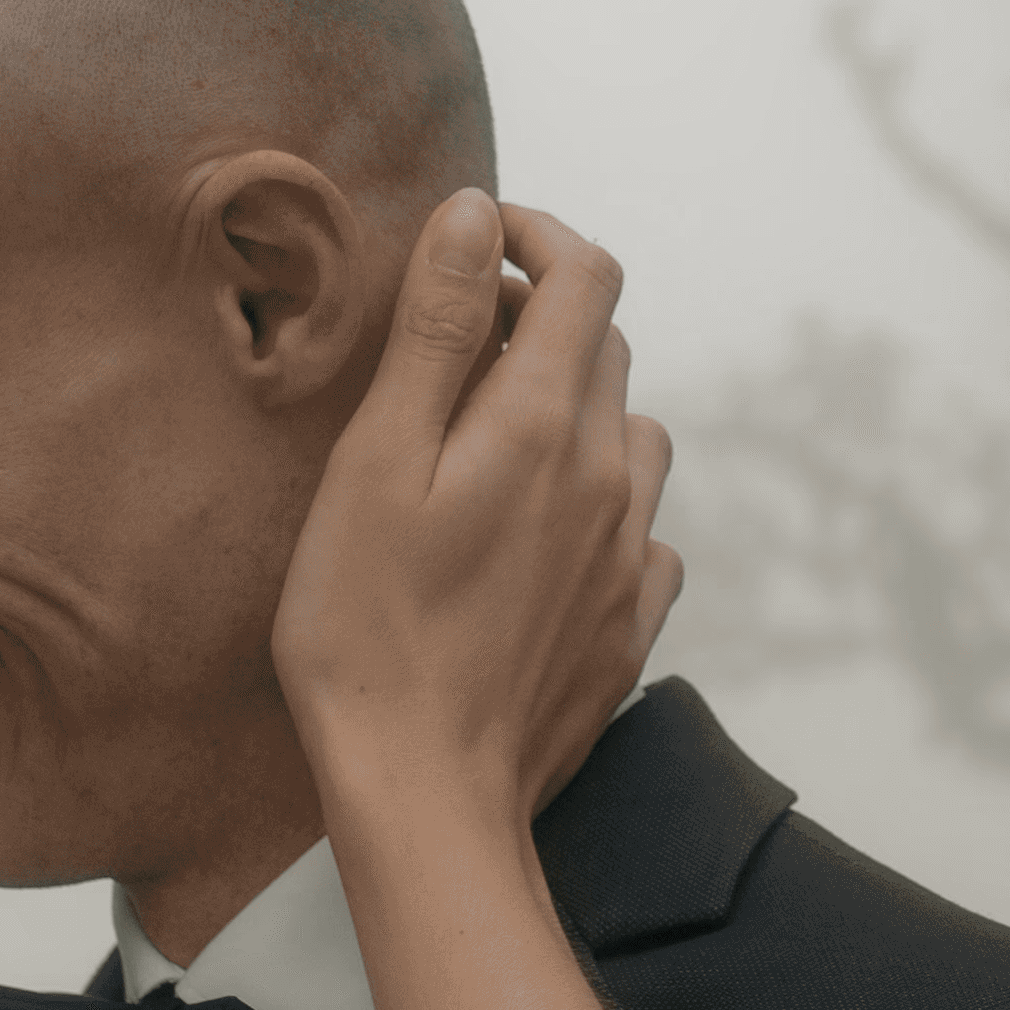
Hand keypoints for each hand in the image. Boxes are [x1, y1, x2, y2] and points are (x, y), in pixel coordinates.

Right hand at [273, 194, 679, 827]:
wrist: (426, 794)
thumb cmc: (369, 633)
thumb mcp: (374, 463)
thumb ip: (433, 331)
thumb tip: (473, 216)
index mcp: (542, 426)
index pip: (584, 276)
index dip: (535, 233)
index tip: (477, 241)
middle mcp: (608, 480)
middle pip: (605, 348)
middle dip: (538, 317)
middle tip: (453, 341)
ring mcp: (630, 556)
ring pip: (631, 435)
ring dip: (575, 408)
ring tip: (494, 440)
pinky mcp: (630, 624)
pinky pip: (641, 530)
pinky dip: (599, 502)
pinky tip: (539, 536)